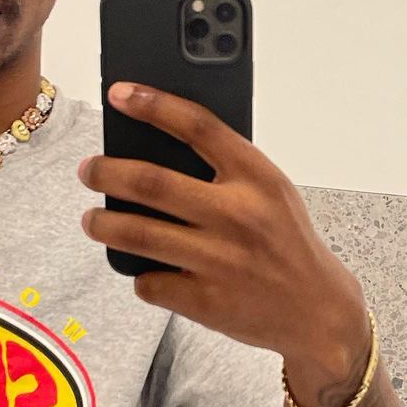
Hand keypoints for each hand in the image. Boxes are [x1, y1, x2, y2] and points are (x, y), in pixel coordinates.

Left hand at [77, 82, 371, 371]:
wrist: (318, 313)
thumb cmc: (286, 242)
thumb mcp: (272, 193)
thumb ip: (227, 169)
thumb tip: (155, 146)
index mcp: (258, 178)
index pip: (198, 126)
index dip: (154, 104)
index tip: (119, 93)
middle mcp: (239, 215)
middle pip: (152, 182)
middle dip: (107, 172)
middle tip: (89, 170)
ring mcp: (220, 261)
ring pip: (138, 234)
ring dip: (103, 224)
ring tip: (91, 220)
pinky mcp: (206, 301)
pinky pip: (150, 282)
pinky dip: (140, 273)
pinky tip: (145, 268)